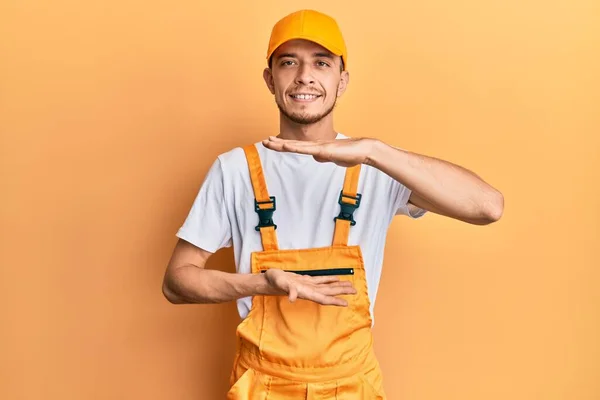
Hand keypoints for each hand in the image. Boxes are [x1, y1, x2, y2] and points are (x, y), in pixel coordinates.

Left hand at [262, 136, 376, 166]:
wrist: (365, 150)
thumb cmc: (352, 154)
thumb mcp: (334, 159)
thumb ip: (324, 157)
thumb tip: (316, 157)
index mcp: (318, 148)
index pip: (298, 147)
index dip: (285, 145)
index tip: (274, 143)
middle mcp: (316, 145)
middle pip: (293, 144)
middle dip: (278, 143)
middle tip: (264, 141)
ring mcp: (319, 147)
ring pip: (296, 145)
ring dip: (281, 144)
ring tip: (269, 141)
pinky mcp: (324, 150)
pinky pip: (306, 149)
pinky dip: (295, 147)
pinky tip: (285, 146)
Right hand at [263, 269, 356, 305]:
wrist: (268, 280)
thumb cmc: (274, 281)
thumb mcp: (281, 284)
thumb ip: (288, 290)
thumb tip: (292, 298)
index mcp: (305, 292)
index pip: (323, 298)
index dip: (334, 300)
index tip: (346, 303)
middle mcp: (309, 290)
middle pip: (328, 292)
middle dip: (341, 292)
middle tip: (355, 291)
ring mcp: (308, 286)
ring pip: (326, 286)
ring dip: (338, 286)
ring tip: (350, 286)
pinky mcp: (306, 280)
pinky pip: (321, 280)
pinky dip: (329, 279)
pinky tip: (337, 278)